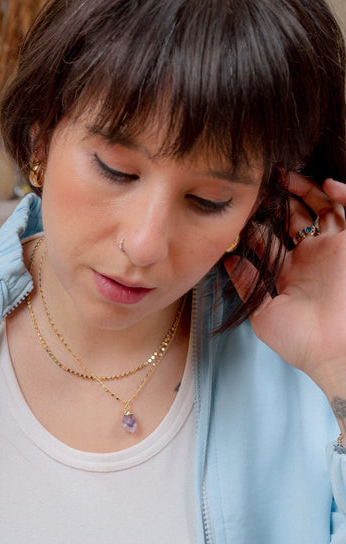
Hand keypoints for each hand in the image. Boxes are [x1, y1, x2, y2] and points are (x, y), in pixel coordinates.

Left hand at [225, 174, 345, 401]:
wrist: (336, 350)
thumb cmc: (301, 341)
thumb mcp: (263, 312)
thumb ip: (247, 283)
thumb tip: (228, 260)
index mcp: (288, 273)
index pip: (269, 238)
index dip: (255, 222)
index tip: (239, 206)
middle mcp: (309, 258)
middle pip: (293, 217)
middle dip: (278, 199)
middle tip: (262, 181)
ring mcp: (331, 250)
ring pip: (320, 208)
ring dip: (305, 189)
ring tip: (285, 174)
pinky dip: (343, 194)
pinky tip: (327, 183)